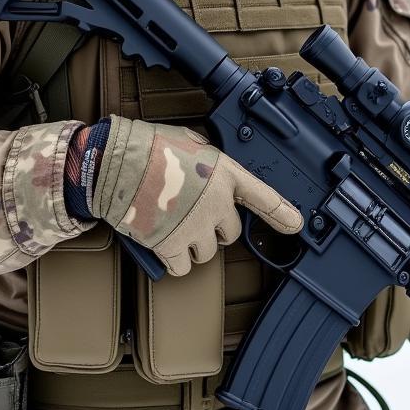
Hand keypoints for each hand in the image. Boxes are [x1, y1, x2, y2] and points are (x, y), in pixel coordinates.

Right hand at [92, 115, 302, 275]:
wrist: (114, 162)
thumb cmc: (147, 146)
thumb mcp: (189, 141)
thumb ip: (207, 162)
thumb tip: (207, 173)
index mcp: (224, 174)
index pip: (262, 197)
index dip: (281, 213)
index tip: (295, 224)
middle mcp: (216, 203)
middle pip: (230, 233)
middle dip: (213, 228)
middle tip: (189, 215)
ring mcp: (196, 227)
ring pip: (206, 253)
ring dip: (192, 245)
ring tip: (170, 225)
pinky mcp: (172, 246)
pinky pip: (182, 267)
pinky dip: (172, 260)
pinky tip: (160, 241)